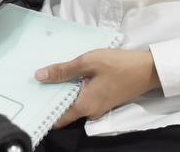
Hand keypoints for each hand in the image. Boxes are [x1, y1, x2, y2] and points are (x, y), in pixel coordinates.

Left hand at [36, 48, 160, 128]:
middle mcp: (90, 111)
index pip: (58, 117)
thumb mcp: (88, 63)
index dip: (44, 108)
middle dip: (52, 96)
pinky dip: (75, 88)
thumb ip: (63, 70)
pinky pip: (84, 98)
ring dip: (64, 91)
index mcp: (85, 106)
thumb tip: (39, 77)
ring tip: (49, 75)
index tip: (31, 98)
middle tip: (36, 81)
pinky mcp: (104, 100)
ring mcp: (99, 107)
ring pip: (75, 102)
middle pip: (65, 109)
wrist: (148, 69)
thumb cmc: (118, 65)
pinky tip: (69, 75)